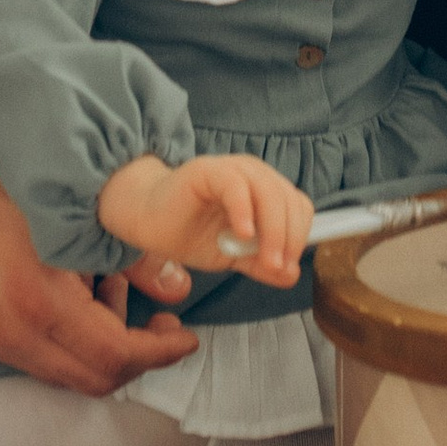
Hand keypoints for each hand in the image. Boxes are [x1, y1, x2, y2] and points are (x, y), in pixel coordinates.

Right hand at [0, 20, 197, 401]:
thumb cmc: (2, 175)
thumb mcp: (81, 206)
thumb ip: (133, 256)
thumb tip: (178, 289)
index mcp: (39, 303)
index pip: (114, 356)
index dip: (159, 351)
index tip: (187, 337)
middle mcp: (14, 335)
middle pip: (93, 380)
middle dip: (138, 357)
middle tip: (163, 323)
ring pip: (68, 372)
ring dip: (106, 347)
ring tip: (119, 289)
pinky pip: (44, 356)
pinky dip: (76, 338)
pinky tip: (84, 292)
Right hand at [97, 150, 312, 296]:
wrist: (147, 222)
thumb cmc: (189, 233)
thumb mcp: (232, 256)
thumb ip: (260, 263)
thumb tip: (291, 275)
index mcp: (264, 190)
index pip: (298, 206)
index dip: (299, 236)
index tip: (287, 267)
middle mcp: (252, 175)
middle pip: (288, 199)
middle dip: (288, 238)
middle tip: (277, 268)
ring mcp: (231, 170)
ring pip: (268, 192)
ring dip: (273, 230)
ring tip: (266, 260)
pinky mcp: (207, 170)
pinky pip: (235, 185)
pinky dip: (244, 210)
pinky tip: (243, 234)